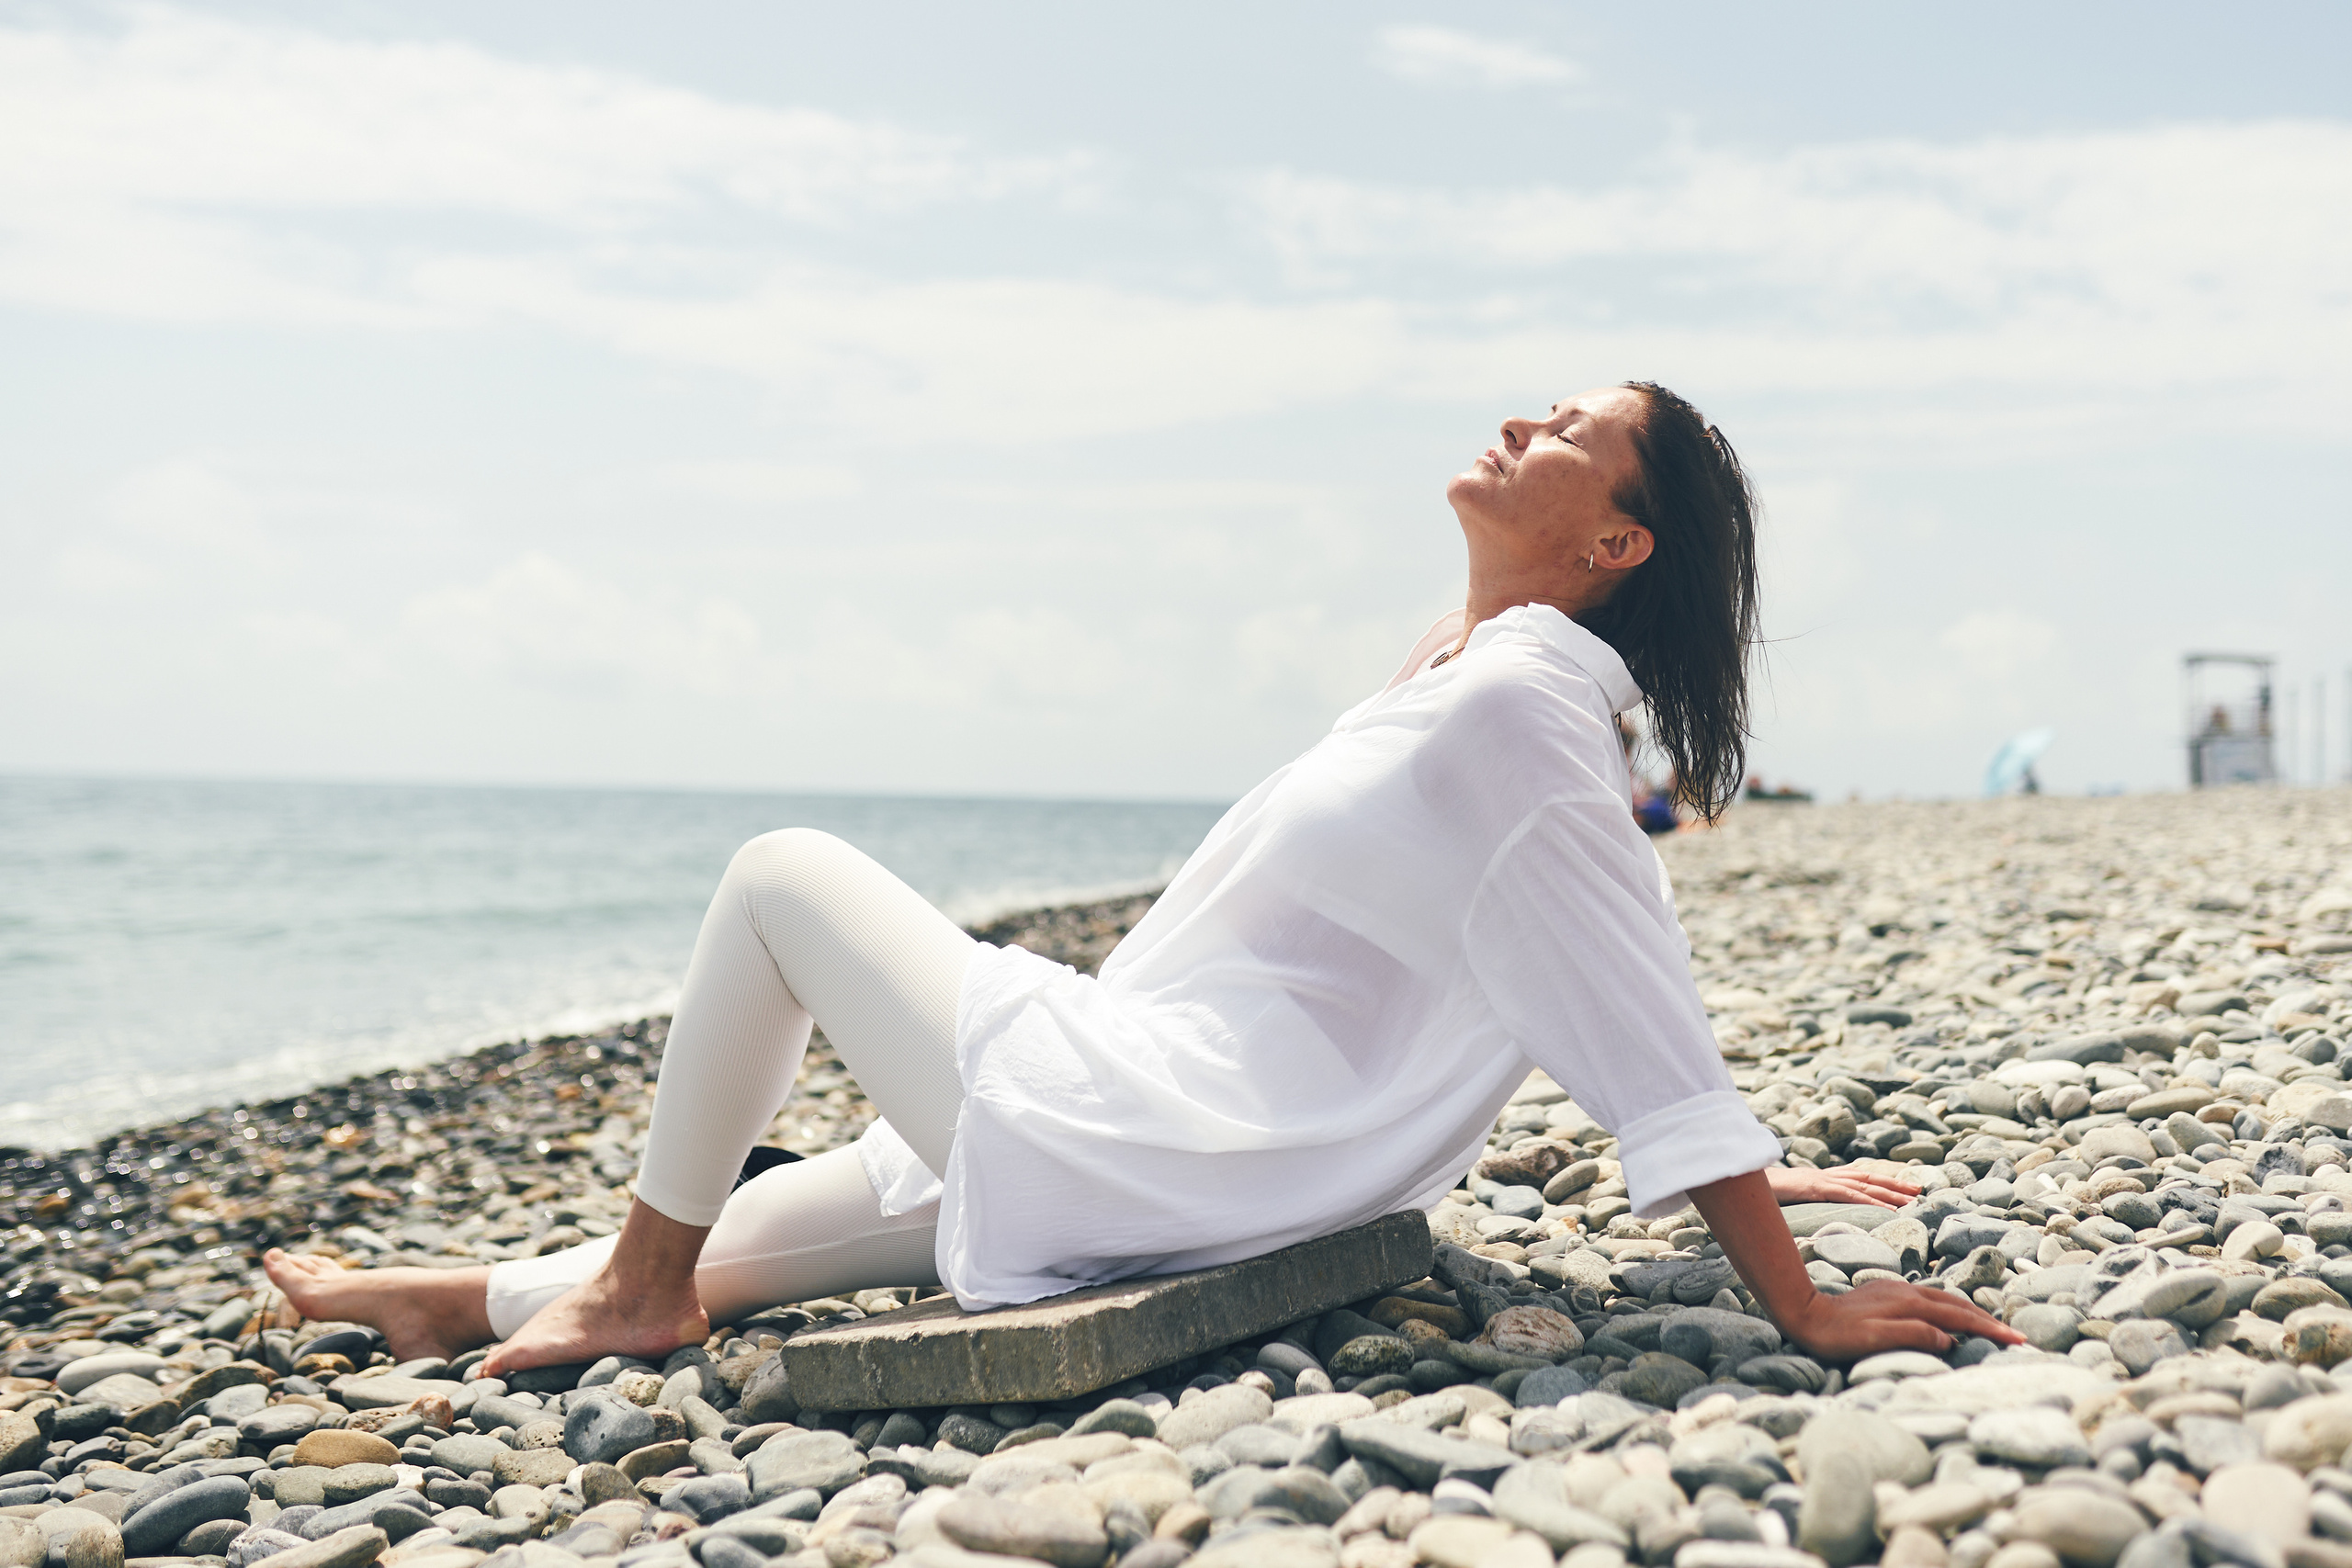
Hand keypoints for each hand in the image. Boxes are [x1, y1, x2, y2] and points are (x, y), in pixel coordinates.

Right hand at [1764, 1164, 1918, 1207]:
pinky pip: (1849, 1196)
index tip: (1902, 1188)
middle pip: (1867, 1178)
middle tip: (1919, 1190)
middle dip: (1894, 1184)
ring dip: (1891, 1192)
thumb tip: (1810, 1215)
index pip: (1857, 1178)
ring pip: (1864, 1185)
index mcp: (1820, 1178)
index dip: (1880, 1182)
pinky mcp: (1814, 1188)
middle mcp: (1824, 1176)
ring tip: (1913, 1200)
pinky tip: (1890, 1210)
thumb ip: (1802, 1203)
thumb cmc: (1759, 1193)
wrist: (1737, 1178)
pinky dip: (1872, 1202)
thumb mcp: (1786, 1198)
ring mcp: (1820, 1180)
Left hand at [1779, 1277, 2021, 1359]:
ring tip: (1992, 1327)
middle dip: (1989, 1320)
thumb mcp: (1875, 1339)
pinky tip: (1950, 1317)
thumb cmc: (1838, 1335)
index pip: (1961, 1317)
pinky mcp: (1887, 1292)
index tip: (2018, 1340)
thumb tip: (1949, 1339)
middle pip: (1958, 1305)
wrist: (1805, 1314)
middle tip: (2017, 1336)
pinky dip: (1950, 1310)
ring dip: (1971, 1313)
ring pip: (1944, 1300)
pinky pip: (1929, 1300)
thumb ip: (1913, 1335)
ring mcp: (1897, 1290)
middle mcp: (1908, 1292)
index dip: (1991, 1329)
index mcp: (1911, 1304)